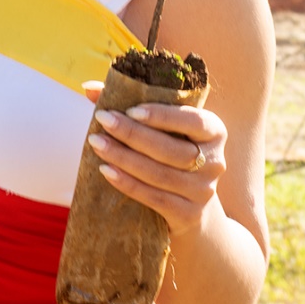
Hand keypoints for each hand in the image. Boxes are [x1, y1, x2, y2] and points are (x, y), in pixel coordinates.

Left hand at [80, 80, 228, 237]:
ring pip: (161, 174)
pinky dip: (128, 184)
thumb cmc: (170, 155)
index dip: (163, 116)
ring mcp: (204, 191)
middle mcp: (215, 161)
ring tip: (96, 143)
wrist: (192, 211)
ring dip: (124, 157)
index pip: (194, 121)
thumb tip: (89, 88)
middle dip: (133, 133)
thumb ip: (131, 106)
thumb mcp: (162, 130)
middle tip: (102, 120)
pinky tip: (106, 170)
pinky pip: (156, 198)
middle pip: (172, 149)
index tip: (131, 109)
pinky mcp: (190, 215)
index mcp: (214, 132)